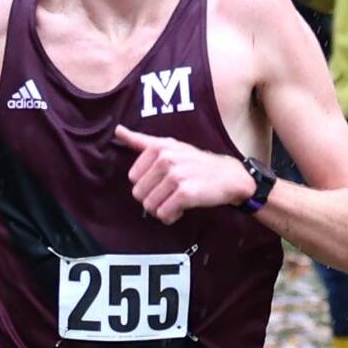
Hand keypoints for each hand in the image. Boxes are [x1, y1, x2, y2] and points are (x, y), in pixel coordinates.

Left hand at [113, 125, 252, 222]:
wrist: (229, 176)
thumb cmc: (196, 163)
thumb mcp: (170, 146)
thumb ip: (141, 141)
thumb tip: (118, 130)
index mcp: (159, 147)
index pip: (133, 178)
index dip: (148, 184)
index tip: (164, 180)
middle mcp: (166, 159)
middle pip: (139, 194)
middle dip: (154, 198)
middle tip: (172, 192)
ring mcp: (176, 176)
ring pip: (150, 206)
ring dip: (163, 209)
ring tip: (177, 199)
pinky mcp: (185, 193)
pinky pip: (164, 214)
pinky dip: (172, 216)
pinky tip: (183, 207)